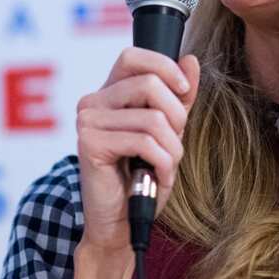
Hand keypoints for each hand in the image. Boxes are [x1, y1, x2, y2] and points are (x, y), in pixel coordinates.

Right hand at [75, 47, 200, 254]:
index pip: (133, 56)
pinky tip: (158, 178)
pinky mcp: (89, 144)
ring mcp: (87, 122)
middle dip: (177, 117)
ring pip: (152, 118)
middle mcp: (92, 102)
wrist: (122, 222)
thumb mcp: (168, 132)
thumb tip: (191, 60)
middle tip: (176, 144)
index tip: (184, 89)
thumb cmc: (142, 178)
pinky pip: (144, 142)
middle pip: (149, 84)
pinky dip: (163, 163)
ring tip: (166, 166)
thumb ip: (179, 97)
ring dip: (172, 148)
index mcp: (109, 94)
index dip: (164, 66)